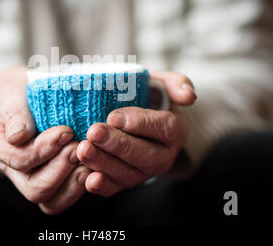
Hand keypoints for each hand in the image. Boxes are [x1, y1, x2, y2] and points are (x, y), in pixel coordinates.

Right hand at [0, 66, 90, 213]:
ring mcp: (26, 176)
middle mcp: (6, 166)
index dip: (44, 149)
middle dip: (61, 169)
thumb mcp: (7, 92)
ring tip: (89, 162)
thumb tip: (20, 136)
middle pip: (34, 188)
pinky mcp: (46, 177)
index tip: (66, 131)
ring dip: (72, 183)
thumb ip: (14, 113)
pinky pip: (61, 196)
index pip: (17, 158)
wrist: (14, 94)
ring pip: (49, 199)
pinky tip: (92, 168)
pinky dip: (78, 186)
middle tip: (79, 148)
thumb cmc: (10, 91)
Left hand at [76, 72, 195, 196]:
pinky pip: (114, 189)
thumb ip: (177, 83)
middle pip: (146, 156)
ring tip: (83, 149)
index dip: (140, 123)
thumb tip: (189, 97)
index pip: (164, 127)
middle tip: (94, 132)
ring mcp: (143, 172)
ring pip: (128, 175)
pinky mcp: (124, 182)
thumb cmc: (143, 96)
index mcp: (174, 130)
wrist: (127, 112)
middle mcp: (163, 156)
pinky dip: (100, 185)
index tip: (114, 116)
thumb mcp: (159, 83)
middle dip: (118, 145)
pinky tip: (85, 176)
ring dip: (104, 164)